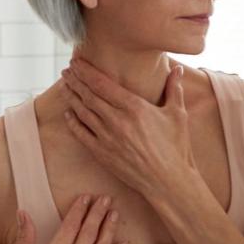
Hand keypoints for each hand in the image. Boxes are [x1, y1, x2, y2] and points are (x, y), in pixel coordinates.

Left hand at [60, 59, 197, 202]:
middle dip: (76, 80)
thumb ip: (175, 88)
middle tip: (66, 71)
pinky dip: (73, 122)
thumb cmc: (176, 147)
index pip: (102, 84)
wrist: (168, 181)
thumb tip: (177, 68)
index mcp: (134, 107)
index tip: (77, 62)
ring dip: (72, 97)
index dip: (86, 71)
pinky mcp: (102, 154)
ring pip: (82, 112)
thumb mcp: (178, 114)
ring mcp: (107, 138)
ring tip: (65, 86)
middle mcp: (117, 120)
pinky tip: (68, 113)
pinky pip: (81, 134)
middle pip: (88, 95)